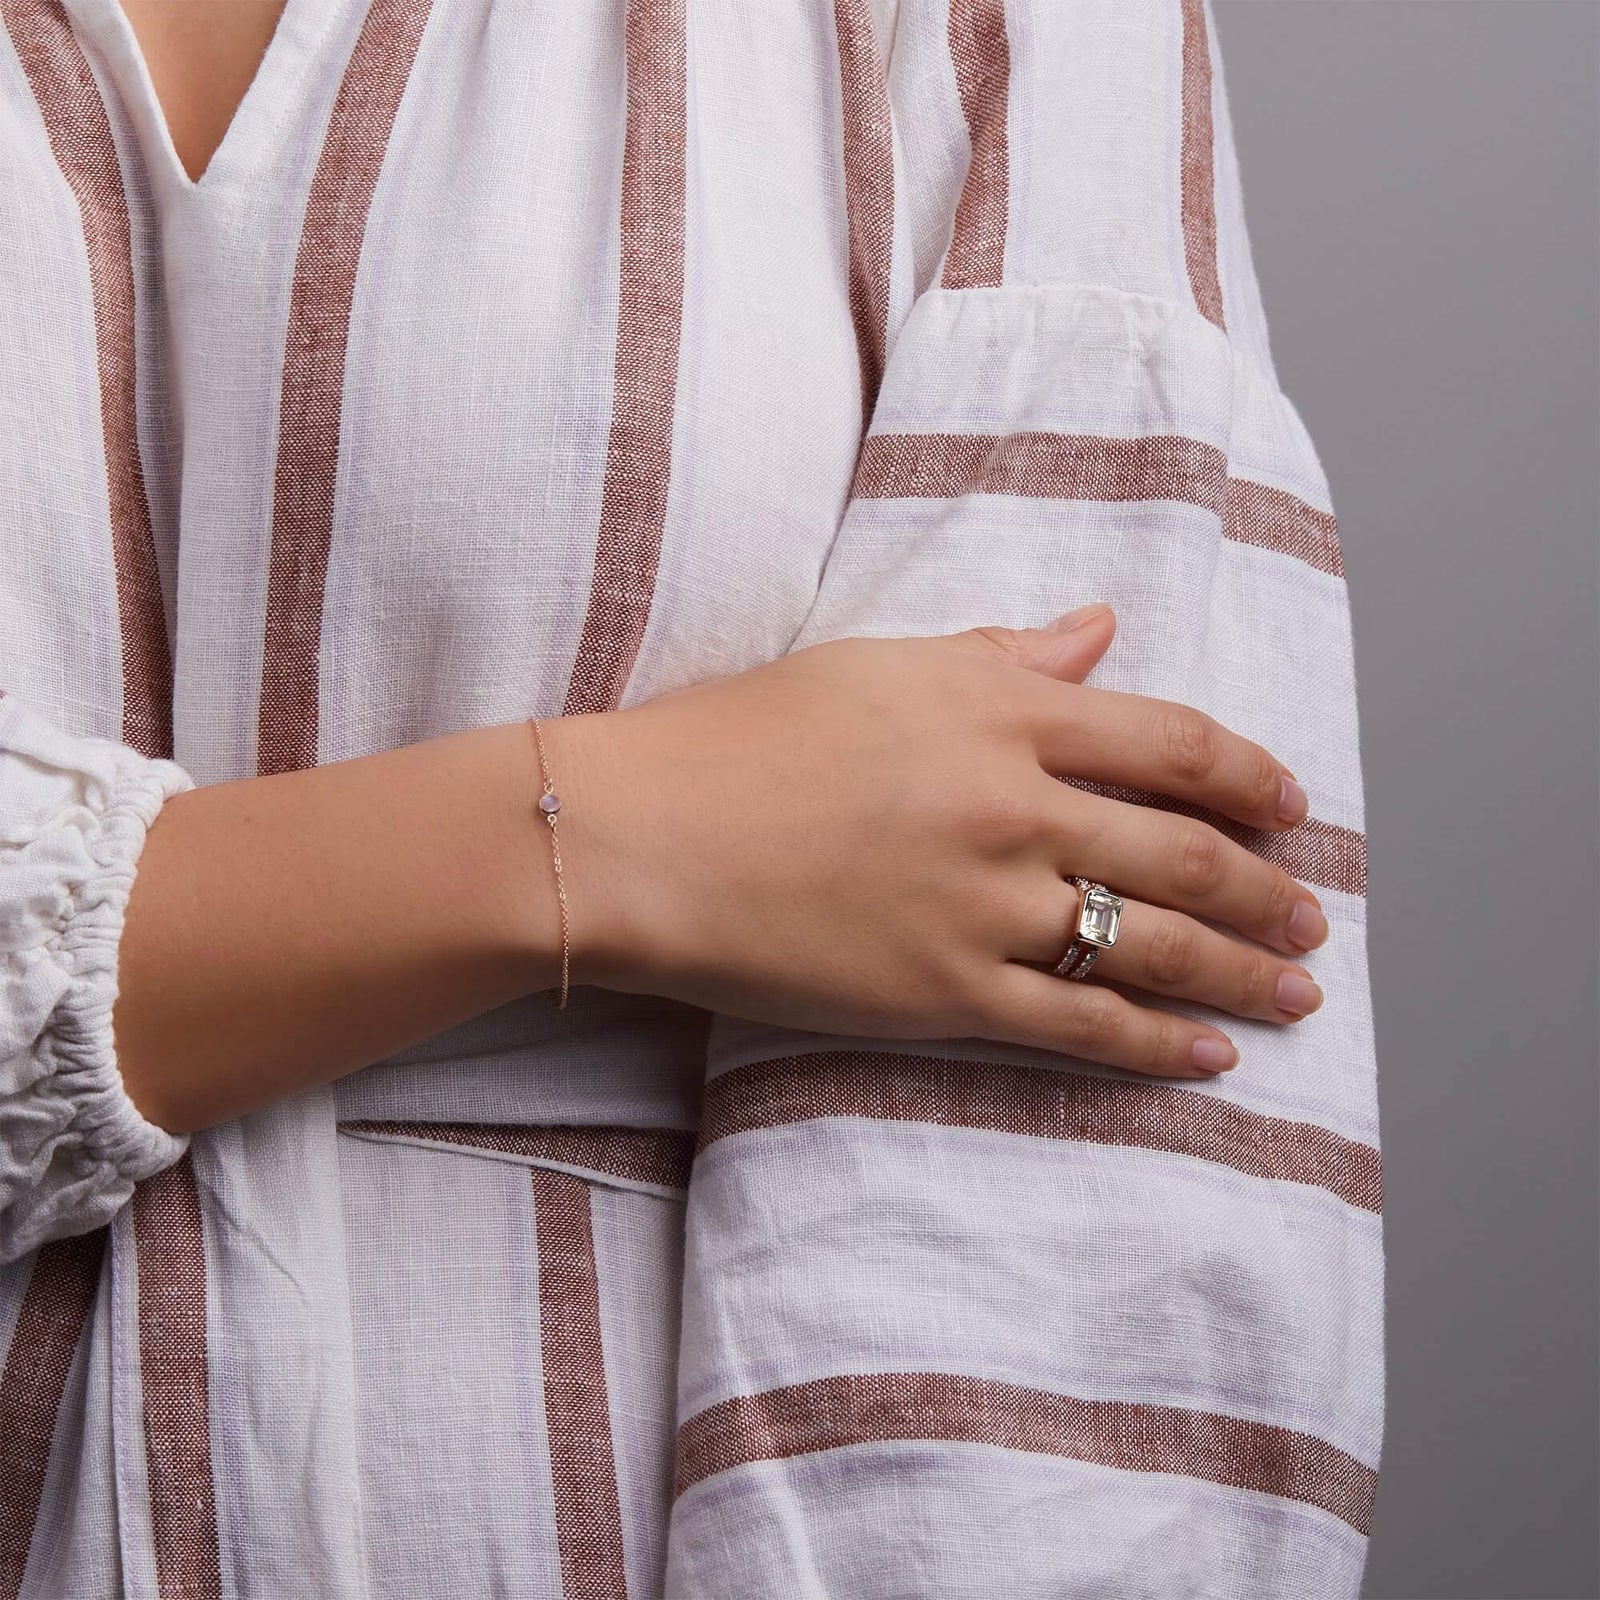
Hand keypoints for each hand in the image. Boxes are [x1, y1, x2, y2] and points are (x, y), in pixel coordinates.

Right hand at [547, 604, 1327, 1079]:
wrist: (640, 833)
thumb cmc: (743, 735)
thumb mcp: (879, 666)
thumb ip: (1002, 654)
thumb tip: (1098, 634)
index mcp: (1001, 709)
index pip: (1171, 742)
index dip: (1249, 778)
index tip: (1292, 807)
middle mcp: (1013, 804)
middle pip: (1184, 852)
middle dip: (1266, 893)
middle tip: (1310, 920)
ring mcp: (983, 904)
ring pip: (1152, 947)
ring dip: (1241, 973)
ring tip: (1295, 994)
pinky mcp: (943, 993)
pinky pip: (1078, 1024)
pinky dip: (1155, 1044)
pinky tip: (1208, 1058)